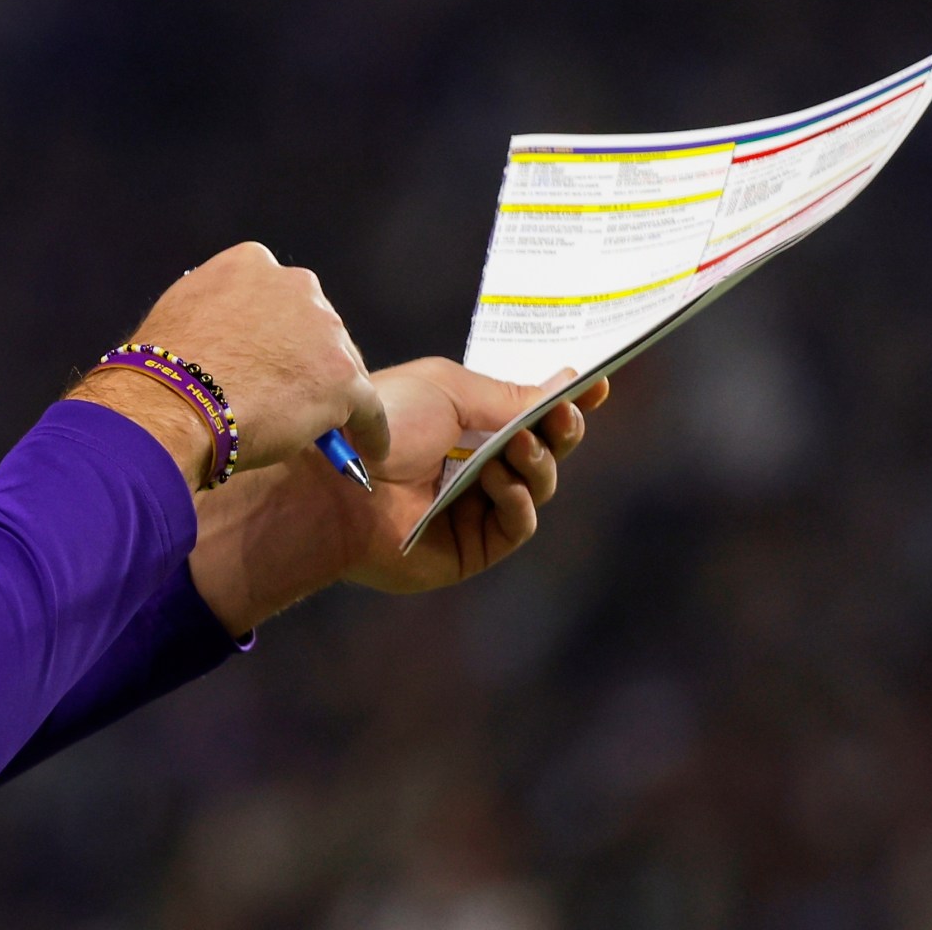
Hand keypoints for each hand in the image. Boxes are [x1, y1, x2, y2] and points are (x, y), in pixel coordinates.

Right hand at [68, 243, 386, 486]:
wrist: (168, 403)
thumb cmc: (161, 367)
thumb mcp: (184, 313)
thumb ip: (220, 315)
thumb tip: (230, 341)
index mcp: (252, 264)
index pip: (278, 297)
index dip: (277, 333)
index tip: (271, 358)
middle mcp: (296, 286)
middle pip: (316, 328)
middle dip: (307, 360)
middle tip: (290, 397)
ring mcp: (324, 331)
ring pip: (341, 366)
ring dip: (333, 394)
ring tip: (328, 430)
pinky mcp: (344, 379)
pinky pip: (369, 411)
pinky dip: (370, 434)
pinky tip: (370, 453)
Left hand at [343, 359, 606, 593]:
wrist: (333, 484)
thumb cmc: (379, 429)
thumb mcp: (447, 392)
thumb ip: (507, 396)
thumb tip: (566, 383)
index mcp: (462, 422)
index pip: (527, 412)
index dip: (565, 400)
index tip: (598, 384)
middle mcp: (471, 464)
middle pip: (542, 449)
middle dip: (560, 431)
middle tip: (565, 415)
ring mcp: (472, 507)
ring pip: (538, 487)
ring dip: (538, 463)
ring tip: (515, 446)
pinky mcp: (469, 548)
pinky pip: (517, 527)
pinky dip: (519, 502)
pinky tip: (500, 483)